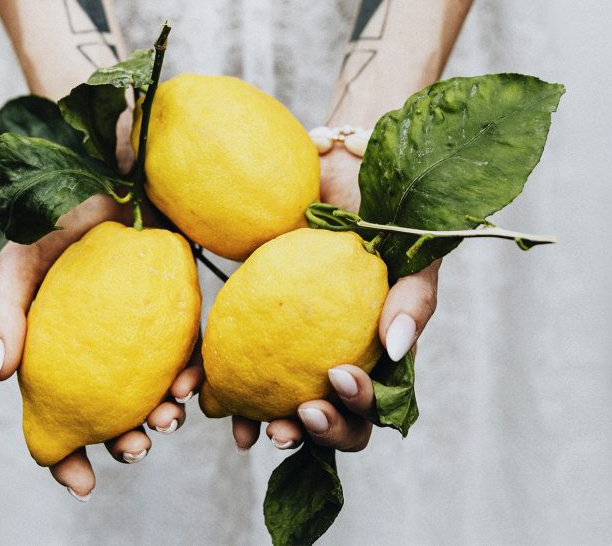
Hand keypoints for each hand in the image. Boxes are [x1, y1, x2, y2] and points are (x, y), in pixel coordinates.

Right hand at [0, 116, 199, 501]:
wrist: (110, 161)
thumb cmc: (57, 211)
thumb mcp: (20, 260)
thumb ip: (3, 312)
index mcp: (56, 349)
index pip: (54, 417)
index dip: (63, 459)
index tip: (82, 484)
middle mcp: (98, 348)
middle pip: (112, 415)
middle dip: (128, 443)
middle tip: (141, 445)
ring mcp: (140, 331)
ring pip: (155, 392)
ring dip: (165, 415)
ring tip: (172, 416)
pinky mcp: (178, 309)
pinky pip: (188, 352)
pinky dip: (192, 373)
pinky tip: (195, 380)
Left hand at [230, 149, 440, 453]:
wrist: (339, 175)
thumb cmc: (386, 220)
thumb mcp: (412, 256)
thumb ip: (413, 300)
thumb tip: (395, 348)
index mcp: (371, 364)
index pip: (363, 414)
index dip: (349, 419)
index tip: (333, 379)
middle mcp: (330, 367)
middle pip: (323, 426)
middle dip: (307, 436)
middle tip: (286, 425)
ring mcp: (289, 354)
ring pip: (277, 411)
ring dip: (262, 428)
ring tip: (246, 432)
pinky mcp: (248, 331)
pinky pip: (231, 369)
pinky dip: (216, 388)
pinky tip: (198, 391)